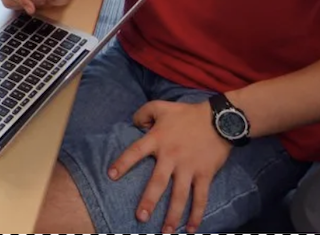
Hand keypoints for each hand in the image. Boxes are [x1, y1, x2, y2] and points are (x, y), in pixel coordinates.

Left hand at [109, 100, 231, 232]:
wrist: (219, 120)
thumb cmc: (186, 114)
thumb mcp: (160, 107)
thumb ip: (143, 114)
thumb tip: (133, 125)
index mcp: (157, 139)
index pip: (135, 152)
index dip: (123, 163)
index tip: (111, 176)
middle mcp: (171, 156)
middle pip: (157, 182)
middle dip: (148, 201)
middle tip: (140, 218)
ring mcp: (189, 168)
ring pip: (179, 196)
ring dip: (173, 215)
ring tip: (165, 231)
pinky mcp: (205, 175)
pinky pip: (201, 198)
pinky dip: (197, 214)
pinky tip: (191, 229)